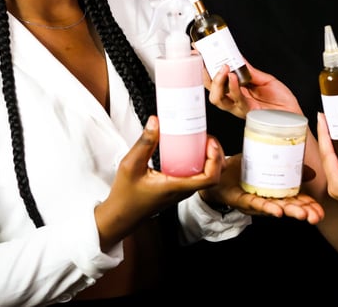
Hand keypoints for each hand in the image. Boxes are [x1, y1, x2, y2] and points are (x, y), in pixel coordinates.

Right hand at [95, 116, 224, 248]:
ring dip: (210, 157)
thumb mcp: (131, 165)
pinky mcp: (179, 188)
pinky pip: (198, 175)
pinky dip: (201, 161)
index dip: (215, 159)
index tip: (209, 143)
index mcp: (176, 187)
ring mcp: (183, 190)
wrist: (121, 215)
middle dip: (216, 153)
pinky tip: (190, 149)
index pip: (210, 179)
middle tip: (205, 137)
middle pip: (214, 174)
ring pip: (208, 175)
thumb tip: (156, 122)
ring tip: (200, 141)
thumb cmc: (125, 195)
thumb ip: (144, 143)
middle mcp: (184, 190)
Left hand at [199, 154, 324, 224]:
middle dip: (304, 212)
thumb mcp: (270, 165)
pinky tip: (277, 212)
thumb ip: (290, 168)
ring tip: (302, 214)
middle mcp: (269, 198)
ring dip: (290, 212)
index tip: (321, 211)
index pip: (298, 200)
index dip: (310, 206)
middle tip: (316, 216)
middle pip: (290, 207)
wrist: (219, 172)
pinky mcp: (243, 199)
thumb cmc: (244, 170)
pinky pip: (256, 204)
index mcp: (278, 191)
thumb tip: (312, 172)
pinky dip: (267, 208)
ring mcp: (257, 201)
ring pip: (276, 208)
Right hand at [204, 61, 302, 118]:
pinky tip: (234, 77)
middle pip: (212, 91)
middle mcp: (235, 100)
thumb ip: (250, 71)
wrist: (293, 115)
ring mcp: (240, 107)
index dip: (206, 68)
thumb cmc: (281, 101)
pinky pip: (236, 100)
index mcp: (237, 91)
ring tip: (224, 69)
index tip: (200, 54)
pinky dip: (233, 87)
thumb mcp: (265, 79)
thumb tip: (238, 57)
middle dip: (206, 75)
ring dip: (218, 82)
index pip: (216, 80)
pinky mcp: (248, 112)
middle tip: (206, 60)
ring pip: (218, 99)